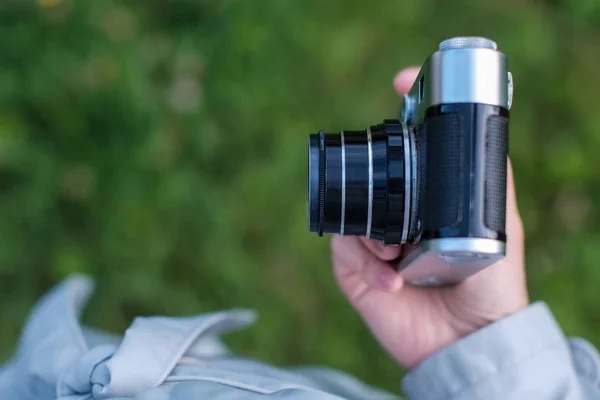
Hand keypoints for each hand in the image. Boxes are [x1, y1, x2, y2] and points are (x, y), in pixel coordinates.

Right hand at [331, 67, 528, 368]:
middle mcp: (397, 217)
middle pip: (369, 177)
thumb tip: (478, 128)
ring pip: (349, 213)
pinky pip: (343, 249)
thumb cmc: (490, 282)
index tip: (400, 81)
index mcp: (425, 201)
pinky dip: (366, 263)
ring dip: (371, 232)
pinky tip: (393, 282)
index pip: (404, 154)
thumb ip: (490, 178)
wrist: (468, 339)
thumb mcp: (498, 221)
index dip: (399, 117)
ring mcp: (372, 244)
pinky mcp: (354, 272)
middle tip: (389, 190)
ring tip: (396, 253)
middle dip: (373, 178)